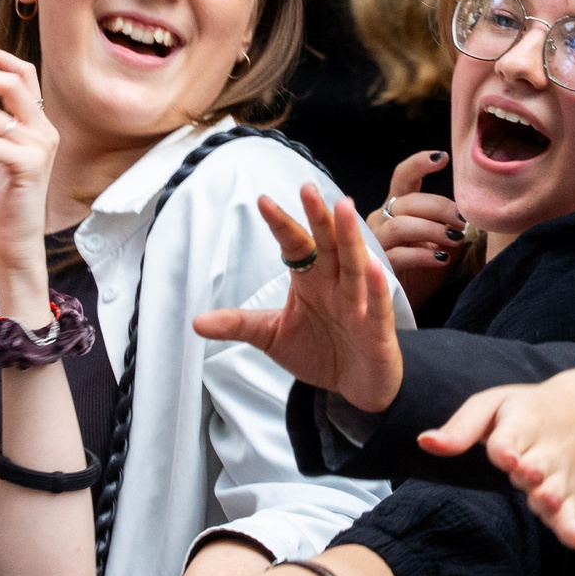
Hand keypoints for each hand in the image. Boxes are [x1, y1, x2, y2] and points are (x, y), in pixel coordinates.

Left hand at [192, 185, 402, 413]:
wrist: (356, 387)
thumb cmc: (319, 353)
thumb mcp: (272, 337)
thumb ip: (239, 325)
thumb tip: (195, 322)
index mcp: (311, 280)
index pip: (295, 246)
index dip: (281, 225)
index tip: (262, 201)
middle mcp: (336, 285)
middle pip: (328, 245)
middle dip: (319, 218)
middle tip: (307, 188)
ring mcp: (360, 304)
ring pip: (354, 266)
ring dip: (349, 238)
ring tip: (343, 208)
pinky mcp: (379, 329)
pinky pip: (378, 305)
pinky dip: (376, 287)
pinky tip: (371, 266)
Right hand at [372, 148, 466, 304]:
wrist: (409, 301)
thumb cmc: (426, 266)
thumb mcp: (442, 240)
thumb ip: (450, 223)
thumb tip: (473, 212)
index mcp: (397, 206)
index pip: (404, 176)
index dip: (420, 163)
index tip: (443, 157)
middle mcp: (382, 218)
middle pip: (408, 201)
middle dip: (439, 207)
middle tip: (463, 220)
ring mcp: (377, 241)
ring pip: (401, 225)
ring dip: (432, 230)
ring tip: (455, 239)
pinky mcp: (379, 265)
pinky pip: (399, 254)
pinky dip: (423, 255)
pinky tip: (442, 259)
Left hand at [416, 374, 574, 549]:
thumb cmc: (529, 410)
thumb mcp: (493, 405)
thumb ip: (461, 427)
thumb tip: (424, 442)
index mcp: (521, 424)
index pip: (508, 440)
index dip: (507, 450)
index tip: (507, 458)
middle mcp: (543, 451)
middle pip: (532, 468)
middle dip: (531, 472)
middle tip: (529, 473)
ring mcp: (559, 475)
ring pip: (552, 492)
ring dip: (550, 498)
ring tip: (548, 500)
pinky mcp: (572, 495)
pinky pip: (572, 514)